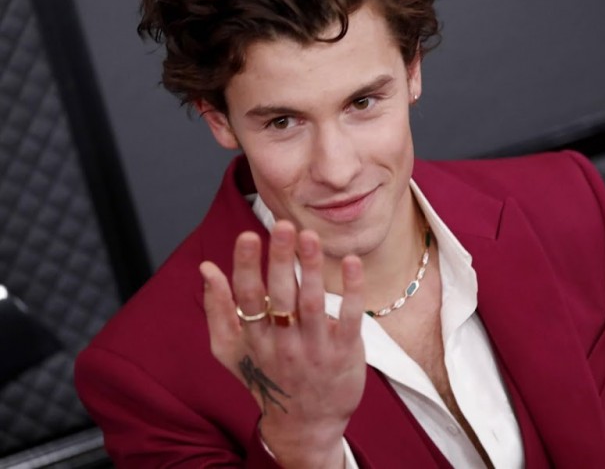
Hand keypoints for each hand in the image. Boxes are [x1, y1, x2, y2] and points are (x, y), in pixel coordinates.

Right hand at [199, 221, 365, 467]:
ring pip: (312, 304)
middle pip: (280, 297)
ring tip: (310, 237)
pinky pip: (348, 318)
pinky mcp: (344, 352)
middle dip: (280, 260)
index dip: (247, 267)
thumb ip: (217, 309)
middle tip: (283, 225)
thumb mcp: (231, 351)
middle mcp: (283, 344)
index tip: (247, 236)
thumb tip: (206, 268)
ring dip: (311, 268)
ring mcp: (315, 349)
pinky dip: (350, 290)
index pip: (247, 298)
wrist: (306, 424)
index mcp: (255, 339)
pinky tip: (352, 262)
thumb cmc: (267, 378)